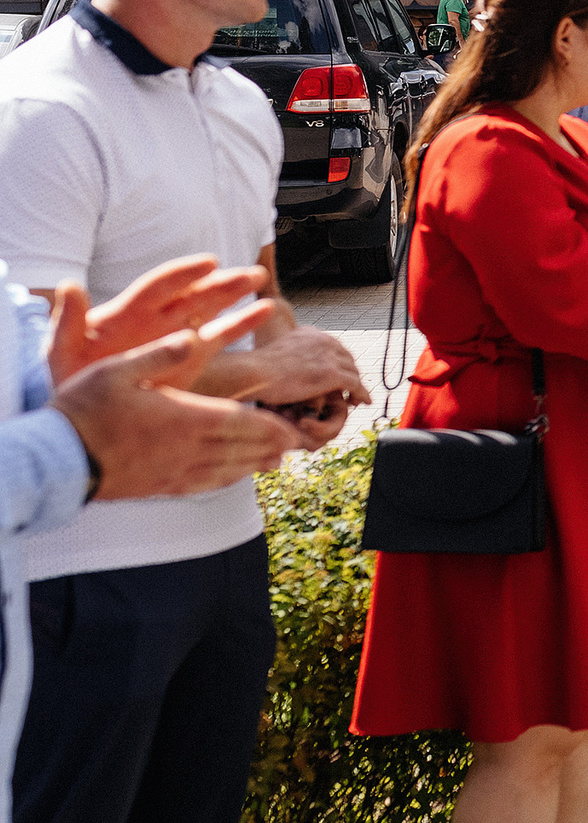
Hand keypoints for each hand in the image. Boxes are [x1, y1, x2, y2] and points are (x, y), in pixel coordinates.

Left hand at [48, 256, 271, 384]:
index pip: (159, 287)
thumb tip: (69, 285)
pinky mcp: (191, 356)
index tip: (209, 263)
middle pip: (193, 294)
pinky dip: (241, 323)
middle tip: (249, 274)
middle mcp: (157, 318)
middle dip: (220, 283)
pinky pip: (221, 336)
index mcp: (128, 313)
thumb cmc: (70, 377)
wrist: (86, 412)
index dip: (183, 275)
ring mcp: (177, 335)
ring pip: (211, 309)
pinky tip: (264, 310)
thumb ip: (68, 321)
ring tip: (259, 280)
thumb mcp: (60, 351)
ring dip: (235, 294)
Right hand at [51, 320, 297, 499]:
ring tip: (275, 461)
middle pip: (242, 449)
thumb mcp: (118, 370)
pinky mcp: (158, 487)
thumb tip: (193, 336)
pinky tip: (232, 479)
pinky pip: (203, 486)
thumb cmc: (84, 410)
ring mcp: (173, 472)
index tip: (294, 428)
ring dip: (255, 465)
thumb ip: (159, 354)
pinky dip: (226, 481)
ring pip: (227, 470)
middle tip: (297, 443)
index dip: (272, 427)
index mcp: (184, 418)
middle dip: (272, 445)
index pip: (243, 423)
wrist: (55, 460)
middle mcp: (186, 449)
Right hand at [192, 329, 374, 449]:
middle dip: (351, 373)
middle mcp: (324, 340)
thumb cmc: (256, 369)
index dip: (340, 362)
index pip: (334, 347)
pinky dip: (362, 393)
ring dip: (358, 385)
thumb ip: (291, 357)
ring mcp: (330, 356)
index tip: (342, 374)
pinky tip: (363, 403)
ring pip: (353, 371)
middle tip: (353, 388)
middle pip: (347, 358)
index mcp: (311, 333)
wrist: (254, 372)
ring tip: (357, 399)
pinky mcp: (333, 373)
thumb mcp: (277, 354)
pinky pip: (356, 384)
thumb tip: (292, 369)